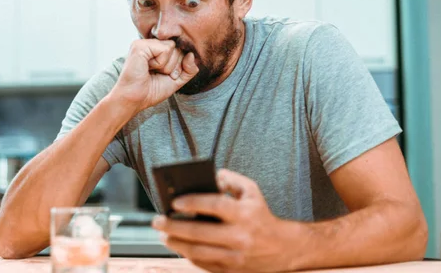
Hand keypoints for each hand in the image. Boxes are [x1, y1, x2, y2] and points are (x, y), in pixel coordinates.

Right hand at [111, 39, 198, 113]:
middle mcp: (150, 44)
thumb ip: (189, 69)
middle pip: (178, 48)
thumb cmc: (151, 91)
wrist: (134, 100)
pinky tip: (147, 68)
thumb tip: (192, 54)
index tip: (164, 76)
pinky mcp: (140, 45)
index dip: (178, 66)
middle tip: (157, 74)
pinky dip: (160, 63)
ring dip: (166, 66)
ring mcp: (144, 43)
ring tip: (151, 71)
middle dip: (173, 66)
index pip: (181, 50)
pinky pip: (165, 49)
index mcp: (157, 50)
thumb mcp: (177, 80)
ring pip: (173, 47)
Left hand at [152, 169, 293, 272]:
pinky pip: (203, 263)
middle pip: (199, 232)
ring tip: (162, 234)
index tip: (174, 202)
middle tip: (157, 220)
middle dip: (173, 226)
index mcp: (244, 214)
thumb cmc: (261, 215)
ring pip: (198, 251)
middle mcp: (239, 236)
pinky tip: (177, 245)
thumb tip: (211, 176)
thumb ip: (231, 179)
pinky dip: (187, 254)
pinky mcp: (231, 270)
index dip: (193, 203)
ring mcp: (234, 256)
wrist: (282, 248)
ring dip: (176, 243)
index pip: (215, 206)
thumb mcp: (251, 191)